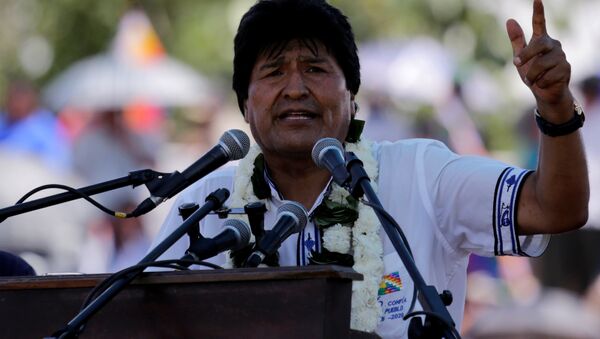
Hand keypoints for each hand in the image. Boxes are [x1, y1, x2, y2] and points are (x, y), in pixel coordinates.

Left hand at [506, 0, 572, 120]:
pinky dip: (540, 83)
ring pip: (541, 64)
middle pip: (538, 45)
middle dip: (525, 56)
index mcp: (542, 41)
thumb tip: (510, 20)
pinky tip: (544, 83)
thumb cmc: (532, 73)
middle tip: (516, 63)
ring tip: (533, 79)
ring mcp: (562, 57)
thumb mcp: (520, 58)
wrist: (544, 93)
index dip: (538, 12)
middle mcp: (554, 45)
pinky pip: (546, 76)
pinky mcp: (566, 69)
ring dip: (531, 75)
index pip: (540, 23)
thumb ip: (516, 40)